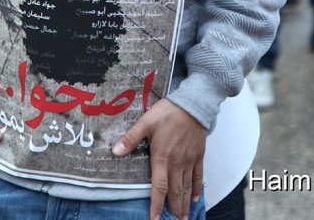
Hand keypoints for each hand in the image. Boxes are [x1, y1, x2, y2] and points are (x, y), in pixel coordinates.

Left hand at [113, 99, 206, 219]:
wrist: (193, 105)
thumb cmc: (168, 112)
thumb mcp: (145, 122)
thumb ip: (131, 138)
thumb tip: (115, 151)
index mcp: (162, 158)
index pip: (159, 188)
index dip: (156, 205)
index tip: (155, 219)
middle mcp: (177, 163)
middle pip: (175, 193)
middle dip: (173, 210)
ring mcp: (189, 160)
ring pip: (187, 188)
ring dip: (184, 204)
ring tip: (183, 218)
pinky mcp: (198, 155)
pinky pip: (198, 176)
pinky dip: (196, 189)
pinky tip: (194, 198)